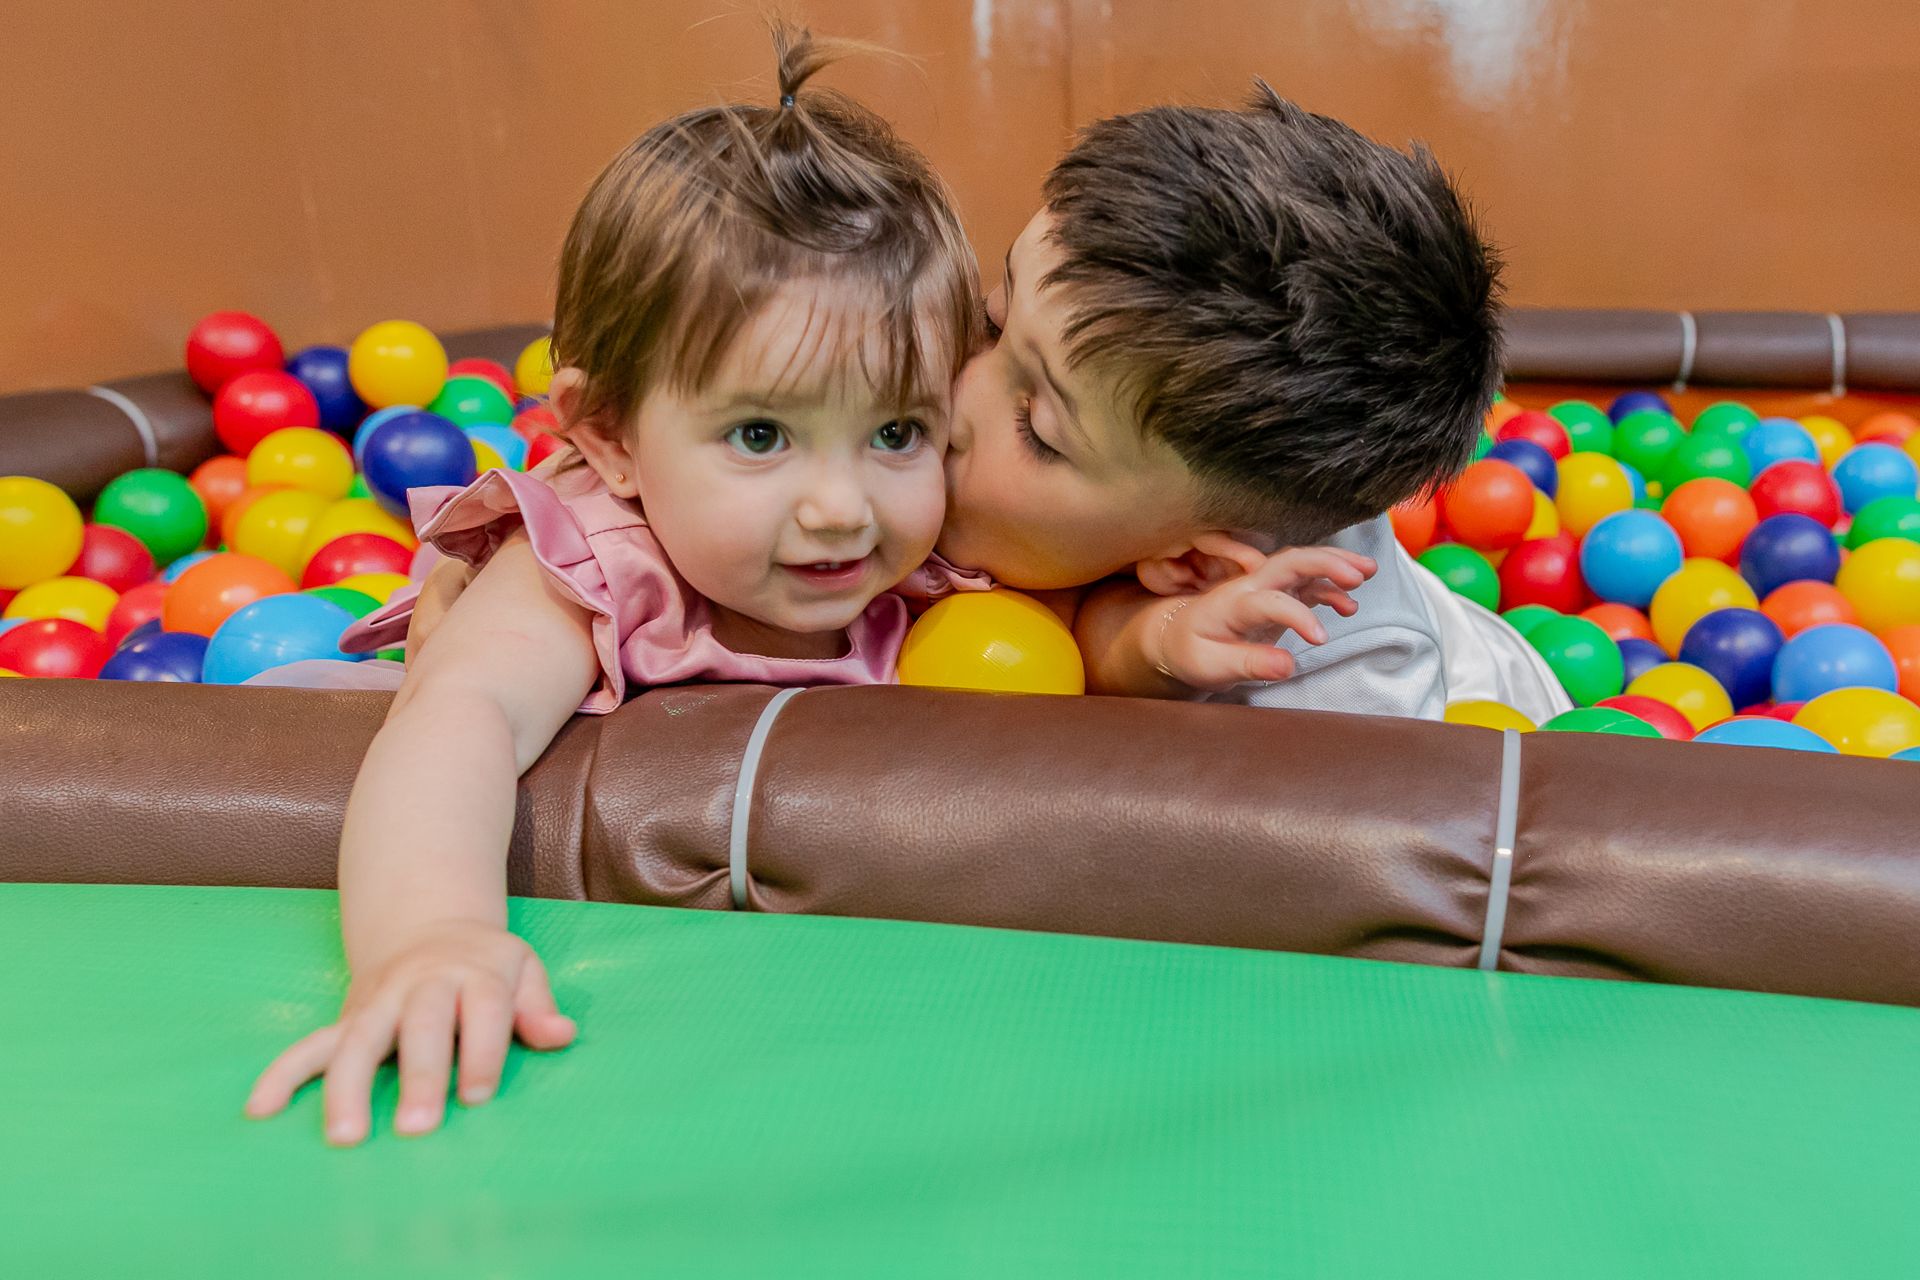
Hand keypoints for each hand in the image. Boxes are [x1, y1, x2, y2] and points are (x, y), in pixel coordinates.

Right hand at [244, 919, 575, 1145]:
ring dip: (347, 1087)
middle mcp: (423, 985)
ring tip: (344, 1136)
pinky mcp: (348, 1017)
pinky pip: (311, 1044)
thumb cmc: (486, 962)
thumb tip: (561, 1035)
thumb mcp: (523, 969)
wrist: (428, 920)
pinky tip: (261, 1109)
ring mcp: (380, 1001)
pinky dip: (283, 1073)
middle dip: (418, 1074)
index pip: (482, 1010)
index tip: (476, 1097)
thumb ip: (538, 1006)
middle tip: (417, 1126)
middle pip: (421, 1025)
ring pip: (359, 1039)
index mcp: (475, 972)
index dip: (480, 1052)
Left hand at [1145, 542, 1375, 691]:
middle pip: (1289, 562)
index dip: (1297, 616)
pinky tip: (1349, 602)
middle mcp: (1250, 586)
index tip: (1320, 639)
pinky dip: (1329, 587)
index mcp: (1231, 603)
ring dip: (1335, 563)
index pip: (1269, 601)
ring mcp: (1265, 587)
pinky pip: (1305, 583)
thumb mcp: (1211, 666)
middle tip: (1359, 573)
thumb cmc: (1191, 652)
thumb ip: (1248, 664)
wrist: (1176, 638)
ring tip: (1369, 571)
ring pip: (1301, 565)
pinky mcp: (1276, 596)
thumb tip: (1287, 665)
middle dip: (1325, 562)